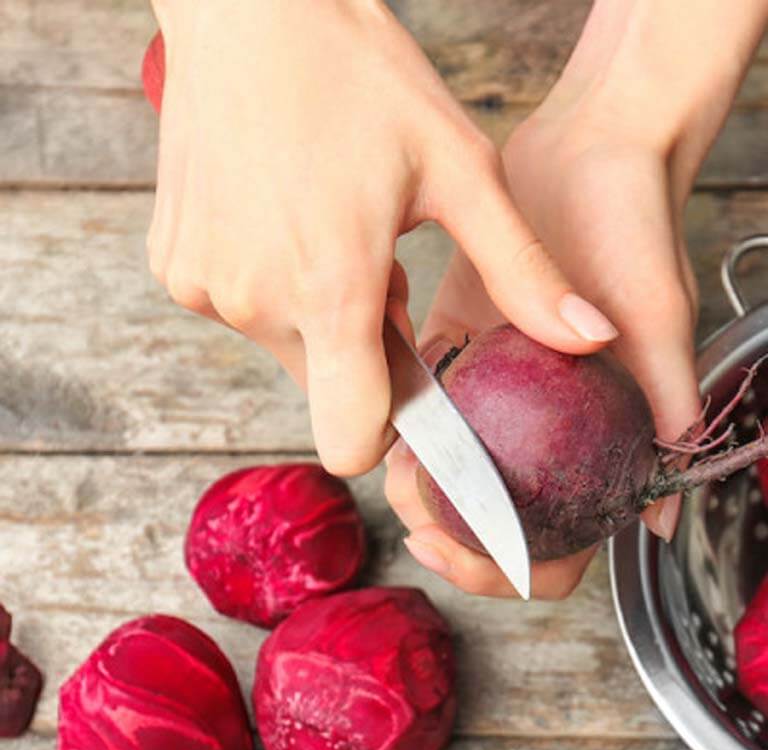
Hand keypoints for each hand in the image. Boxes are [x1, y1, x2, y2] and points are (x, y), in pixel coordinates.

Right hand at [147, 0, 616, 476]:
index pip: (352, 443)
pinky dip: (271, 284)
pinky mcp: (175, 268)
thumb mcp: (460, 170)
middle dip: (362, 348)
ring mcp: (205, 289)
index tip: (409, 380)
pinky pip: (240, 309)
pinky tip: (285, 216)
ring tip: (333, 229)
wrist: (248, 5)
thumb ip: (522, 272)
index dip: (388, 428)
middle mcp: (257, 305)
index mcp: (331, 293)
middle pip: (327, 390)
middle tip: (377, 263)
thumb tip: (591, 341)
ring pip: (286, 347)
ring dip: (318, 313)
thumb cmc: (359, 75)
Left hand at [387, 111, 698, 597]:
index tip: (448, 543)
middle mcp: (553, 435)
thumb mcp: (655, 325)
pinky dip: (408, 425)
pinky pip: (432, 410)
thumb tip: (659, 525)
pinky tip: (386, 416)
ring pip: (458, 477)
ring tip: (393, 465)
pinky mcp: (470, 356)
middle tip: (409, 506)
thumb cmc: (635, 232)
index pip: (559, 548)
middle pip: (497, 527)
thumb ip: (665, 413)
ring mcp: (508, 402)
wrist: (594, 148)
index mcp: (600, 446)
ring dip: (420, 486)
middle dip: (447, 533)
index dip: (500, 568)